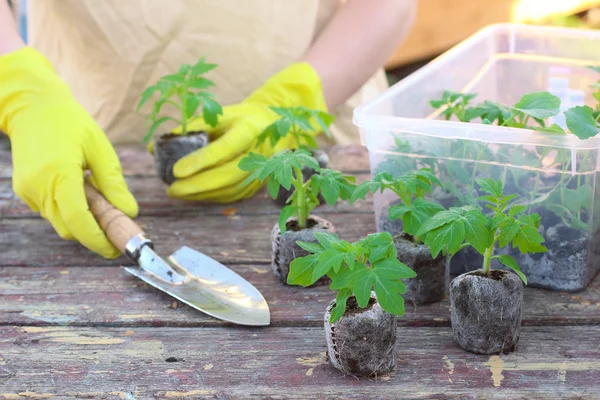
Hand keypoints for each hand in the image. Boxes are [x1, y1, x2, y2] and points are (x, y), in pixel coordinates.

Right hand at [0, 47, 137, 257]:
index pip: (78, 220)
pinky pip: (51, 212)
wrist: (32, 107)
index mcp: (59, 174)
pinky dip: (69, 211)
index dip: (98, 239)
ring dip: (82, 222)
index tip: (116, 248)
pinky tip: (80, 191)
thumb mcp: (101, 149)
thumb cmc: (71, 123)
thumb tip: (130, 212)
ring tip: (99, 200)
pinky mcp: (24, 191)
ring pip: (60, 223)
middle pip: (69, 229)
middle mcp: (39, 187)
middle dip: (94, 235)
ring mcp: (28, 191)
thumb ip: (114, 184)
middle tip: (119, 229)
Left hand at [149, 62, 327, 202]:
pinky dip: (210, 197)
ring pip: (228, 189)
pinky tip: (192, 194)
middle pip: (227, 175)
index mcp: (249, 129)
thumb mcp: (219, 114)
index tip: (176, 170)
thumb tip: (153, 147)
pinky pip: (231, 195)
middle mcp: (258, 153)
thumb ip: (189, 129)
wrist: (275, 127)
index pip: (224, 148)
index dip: (200, 160)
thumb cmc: (240, 118)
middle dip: (197, 185)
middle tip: (171, 189)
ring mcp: (260, 172)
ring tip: (176, 192)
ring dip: (200, 194)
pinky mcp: (256, 186)